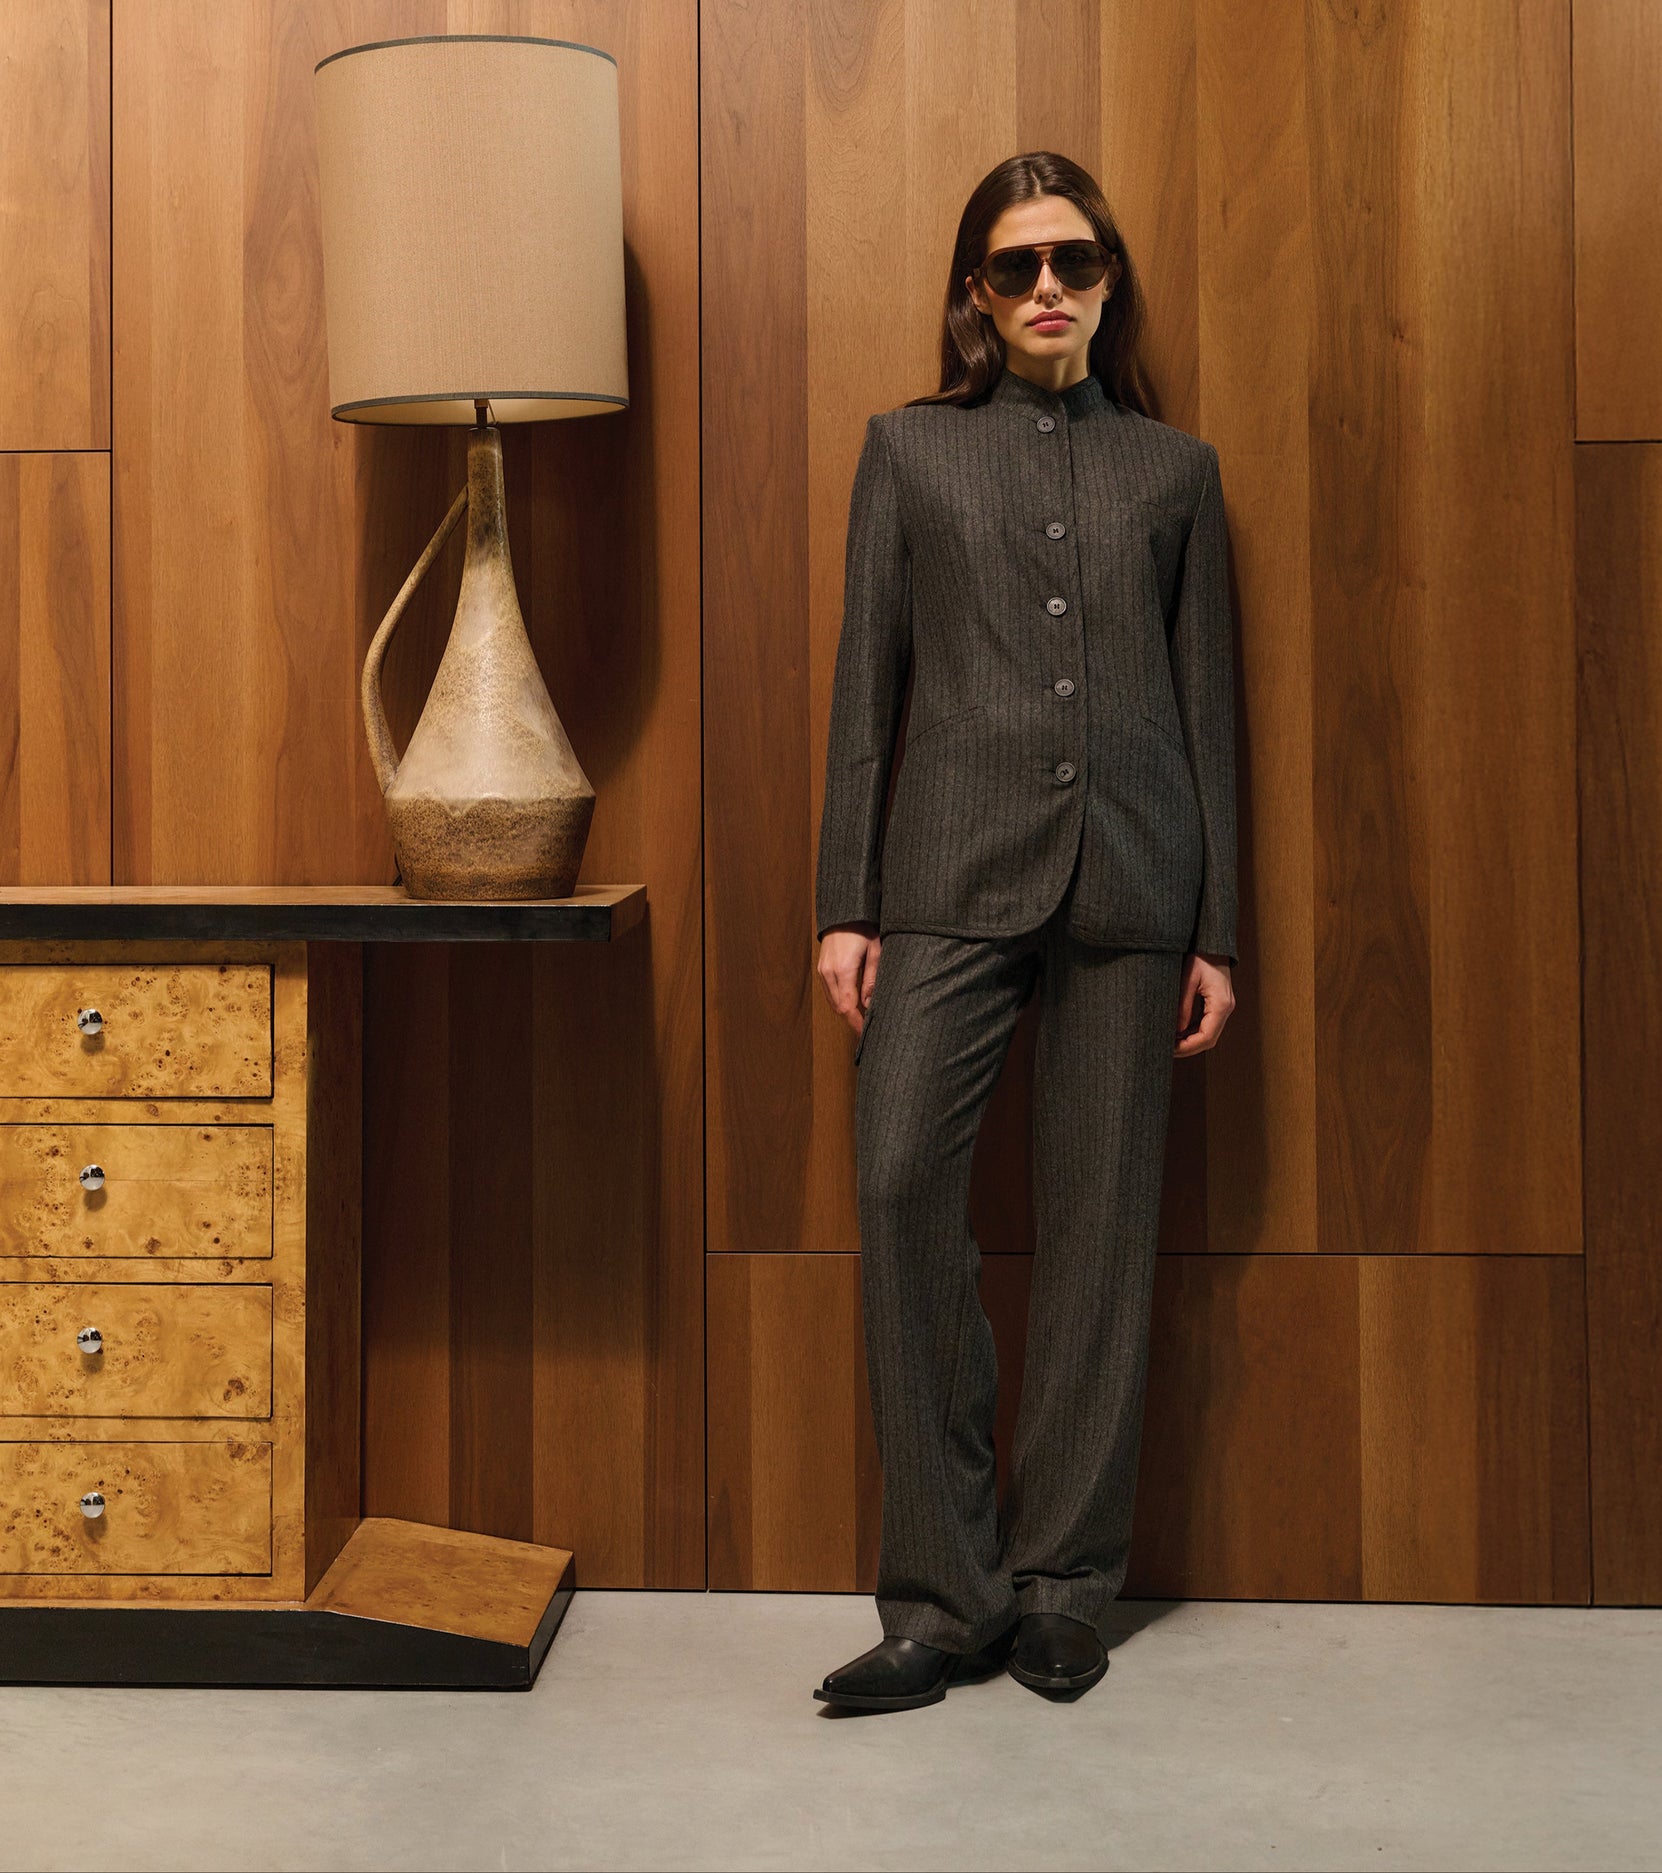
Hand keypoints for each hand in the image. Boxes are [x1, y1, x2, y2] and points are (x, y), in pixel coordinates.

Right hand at [818, 923, 880, 1038]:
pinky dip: (839, 1001)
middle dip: (852, 1020)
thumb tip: (869, 1004)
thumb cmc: (863, 929)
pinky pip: (829, 992)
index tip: (865, 1032)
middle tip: (867, 1027)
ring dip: (845, 1011)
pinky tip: (852, 1002)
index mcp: (844, 969)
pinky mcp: (821, 969)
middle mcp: (829, 973)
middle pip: (838, 1008)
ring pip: (832, 1002)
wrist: (844, 914)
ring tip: (861, 1017)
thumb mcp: (875, 951)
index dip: (856, 1022)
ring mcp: (822, 971)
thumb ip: (872, 979)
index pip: (847, 1006)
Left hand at [1174, 951, 1234, 1055]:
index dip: (1189, 1047)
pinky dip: (1192, 1031)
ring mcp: (1224, 1006)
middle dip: (1189, 1047)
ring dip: (1190, 1041)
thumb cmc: (1201, 956)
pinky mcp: (1218, 1003)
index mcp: (1221, 1004)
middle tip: (1167, 1049)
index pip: (1207, 1036)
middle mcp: (1226, 1008)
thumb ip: (1183, 1005)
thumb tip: (1176, 1030)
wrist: (1212, 943)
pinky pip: (1206, 1023)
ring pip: (1209, 1033)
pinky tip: (1177, 1031)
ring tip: (1169, 1042)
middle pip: (1209, 1039)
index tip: (1171, 1049)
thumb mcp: (1188, 979)